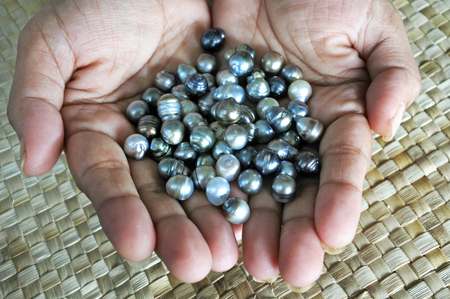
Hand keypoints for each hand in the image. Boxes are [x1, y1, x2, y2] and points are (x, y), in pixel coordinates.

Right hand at [7, 0, 241, 282]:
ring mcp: (188, 132)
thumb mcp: (54, 43)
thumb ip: (35, 100)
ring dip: (215, 217)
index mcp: (101, 132)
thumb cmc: (100, 3)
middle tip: (196, 264)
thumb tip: (31, 160)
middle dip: (175, 230)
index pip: (109, 180)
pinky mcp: (225, 116)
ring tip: (229, 249)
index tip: (136, 244)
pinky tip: (257, 209)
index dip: (120, 212)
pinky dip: (247, 178)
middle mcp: (146, 142)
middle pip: (160, 193)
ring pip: (201, 181)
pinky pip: (239, 149)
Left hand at [212, 0, 420, 288]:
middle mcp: (287, 132)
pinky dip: (196, 184)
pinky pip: (197, 152)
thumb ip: (392, 73)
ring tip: (237, 259)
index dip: (337, 202)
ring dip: (242, 222)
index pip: (336, 168)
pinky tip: (195, 218)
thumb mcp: (370, 27)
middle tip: (281, 268)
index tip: (331, 235)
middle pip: (288, 188)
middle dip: (288, 229)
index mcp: (331, 117)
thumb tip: (387, 123)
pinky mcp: (204, 115)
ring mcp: (244, 127)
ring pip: (243, 181)